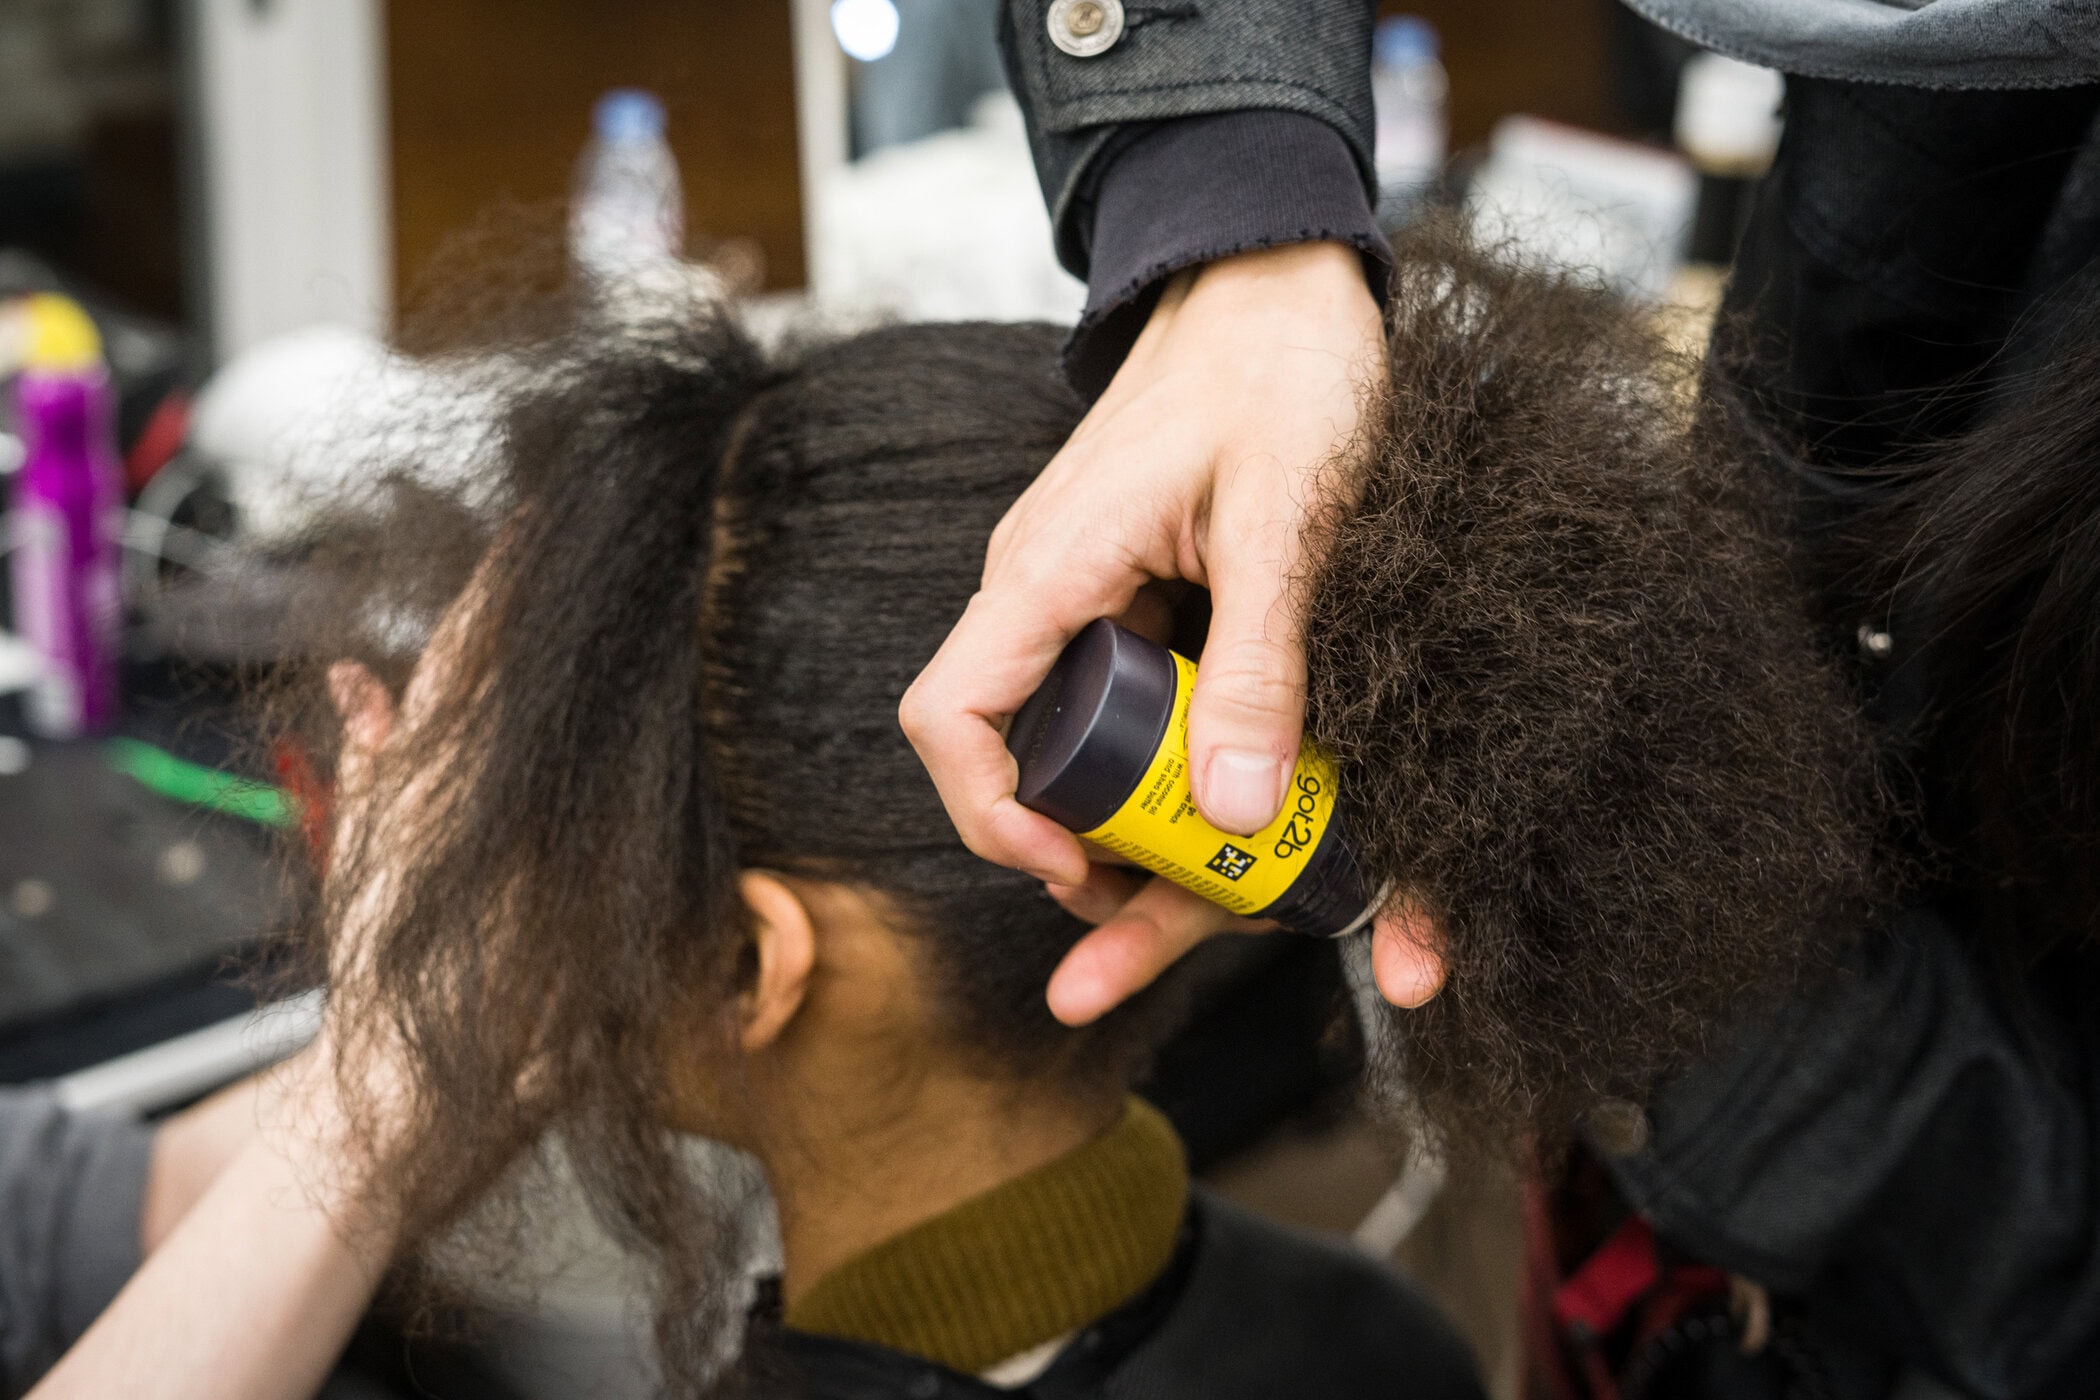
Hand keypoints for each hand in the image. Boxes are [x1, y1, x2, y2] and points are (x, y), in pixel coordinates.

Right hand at [903, 240, 1444, 1021]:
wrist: (1279, 277)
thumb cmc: (1278, 366)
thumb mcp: (1286, 523)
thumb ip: (1259, 667)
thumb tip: (1232, 810)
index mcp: (1049, 568)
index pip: (949, 718)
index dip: (990, 814)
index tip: (1073, 868)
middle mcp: (1043, 585)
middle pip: (1010, 748)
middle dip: (1079, 836)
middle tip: (1177, 889)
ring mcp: (1080, 585)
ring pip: (1070, 728)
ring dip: (1127, 799)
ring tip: (1213, 849)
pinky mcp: (1123, 584)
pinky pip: (1119, 690)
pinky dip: (1164, 745)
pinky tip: (1231, 768)